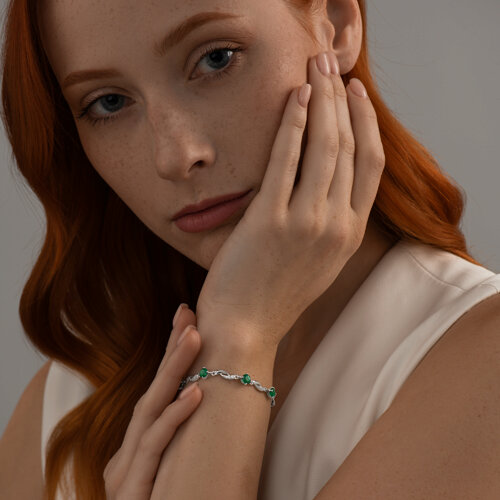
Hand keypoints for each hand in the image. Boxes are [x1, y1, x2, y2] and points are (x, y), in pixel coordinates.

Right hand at [103, 304, 201, 499]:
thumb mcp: (176, 474)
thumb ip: (183, 444)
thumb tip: (210, 408)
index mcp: (139, 449)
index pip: (159, 393)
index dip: (172, 357)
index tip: (188, 323)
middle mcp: (128, 453)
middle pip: (152, 391)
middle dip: (170, 351)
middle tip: (188, 313)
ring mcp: (126, 469)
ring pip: (151, 408)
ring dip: (174, 370)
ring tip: (193, 335)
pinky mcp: (131, 489)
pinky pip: (155, 446)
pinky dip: (175, 417)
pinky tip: (195, 393)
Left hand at [196, 51, 384, 349]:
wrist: (245, 331)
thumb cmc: (272, 296)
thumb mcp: (314, 261)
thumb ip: (326, 223)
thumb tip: (318, 180)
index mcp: (349, 235)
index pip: (371, 165)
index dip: (367, 125)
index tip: (355, 96)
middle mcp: (337, 226)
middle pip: (350, 147)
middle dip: (342, 99)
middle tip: (329, 66)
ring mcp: (306, 223)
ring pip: (326, 147)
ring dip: (321, 100)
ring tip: (314, 68)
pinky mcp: (271, 221)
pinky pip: (286, 160)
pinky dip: (292, 124)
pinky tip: (293, 98)